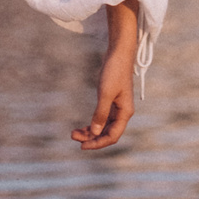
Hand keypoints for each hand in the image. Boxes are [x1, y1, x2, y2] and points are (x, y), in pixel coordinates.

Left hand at [70, 0, 140, 150]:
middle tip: (73, 137)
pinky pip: (102, 118)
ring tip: (74, 133)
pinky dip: (92, 124)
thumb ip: (100, 113)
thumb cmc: (114, 71)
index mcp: (125, 113)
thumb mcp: (105, 93)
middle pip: (107, 133)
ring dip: (90, 132)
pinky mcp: (111, 101)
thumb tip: (95, 132)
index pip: (112, 136)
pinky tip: (82, 127)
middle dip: (91, 138)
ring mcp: (117, 107)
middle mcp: (122, 113)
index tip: (82, 145)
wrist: (118, 53)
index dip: (98, 143)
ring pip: (103, 127)